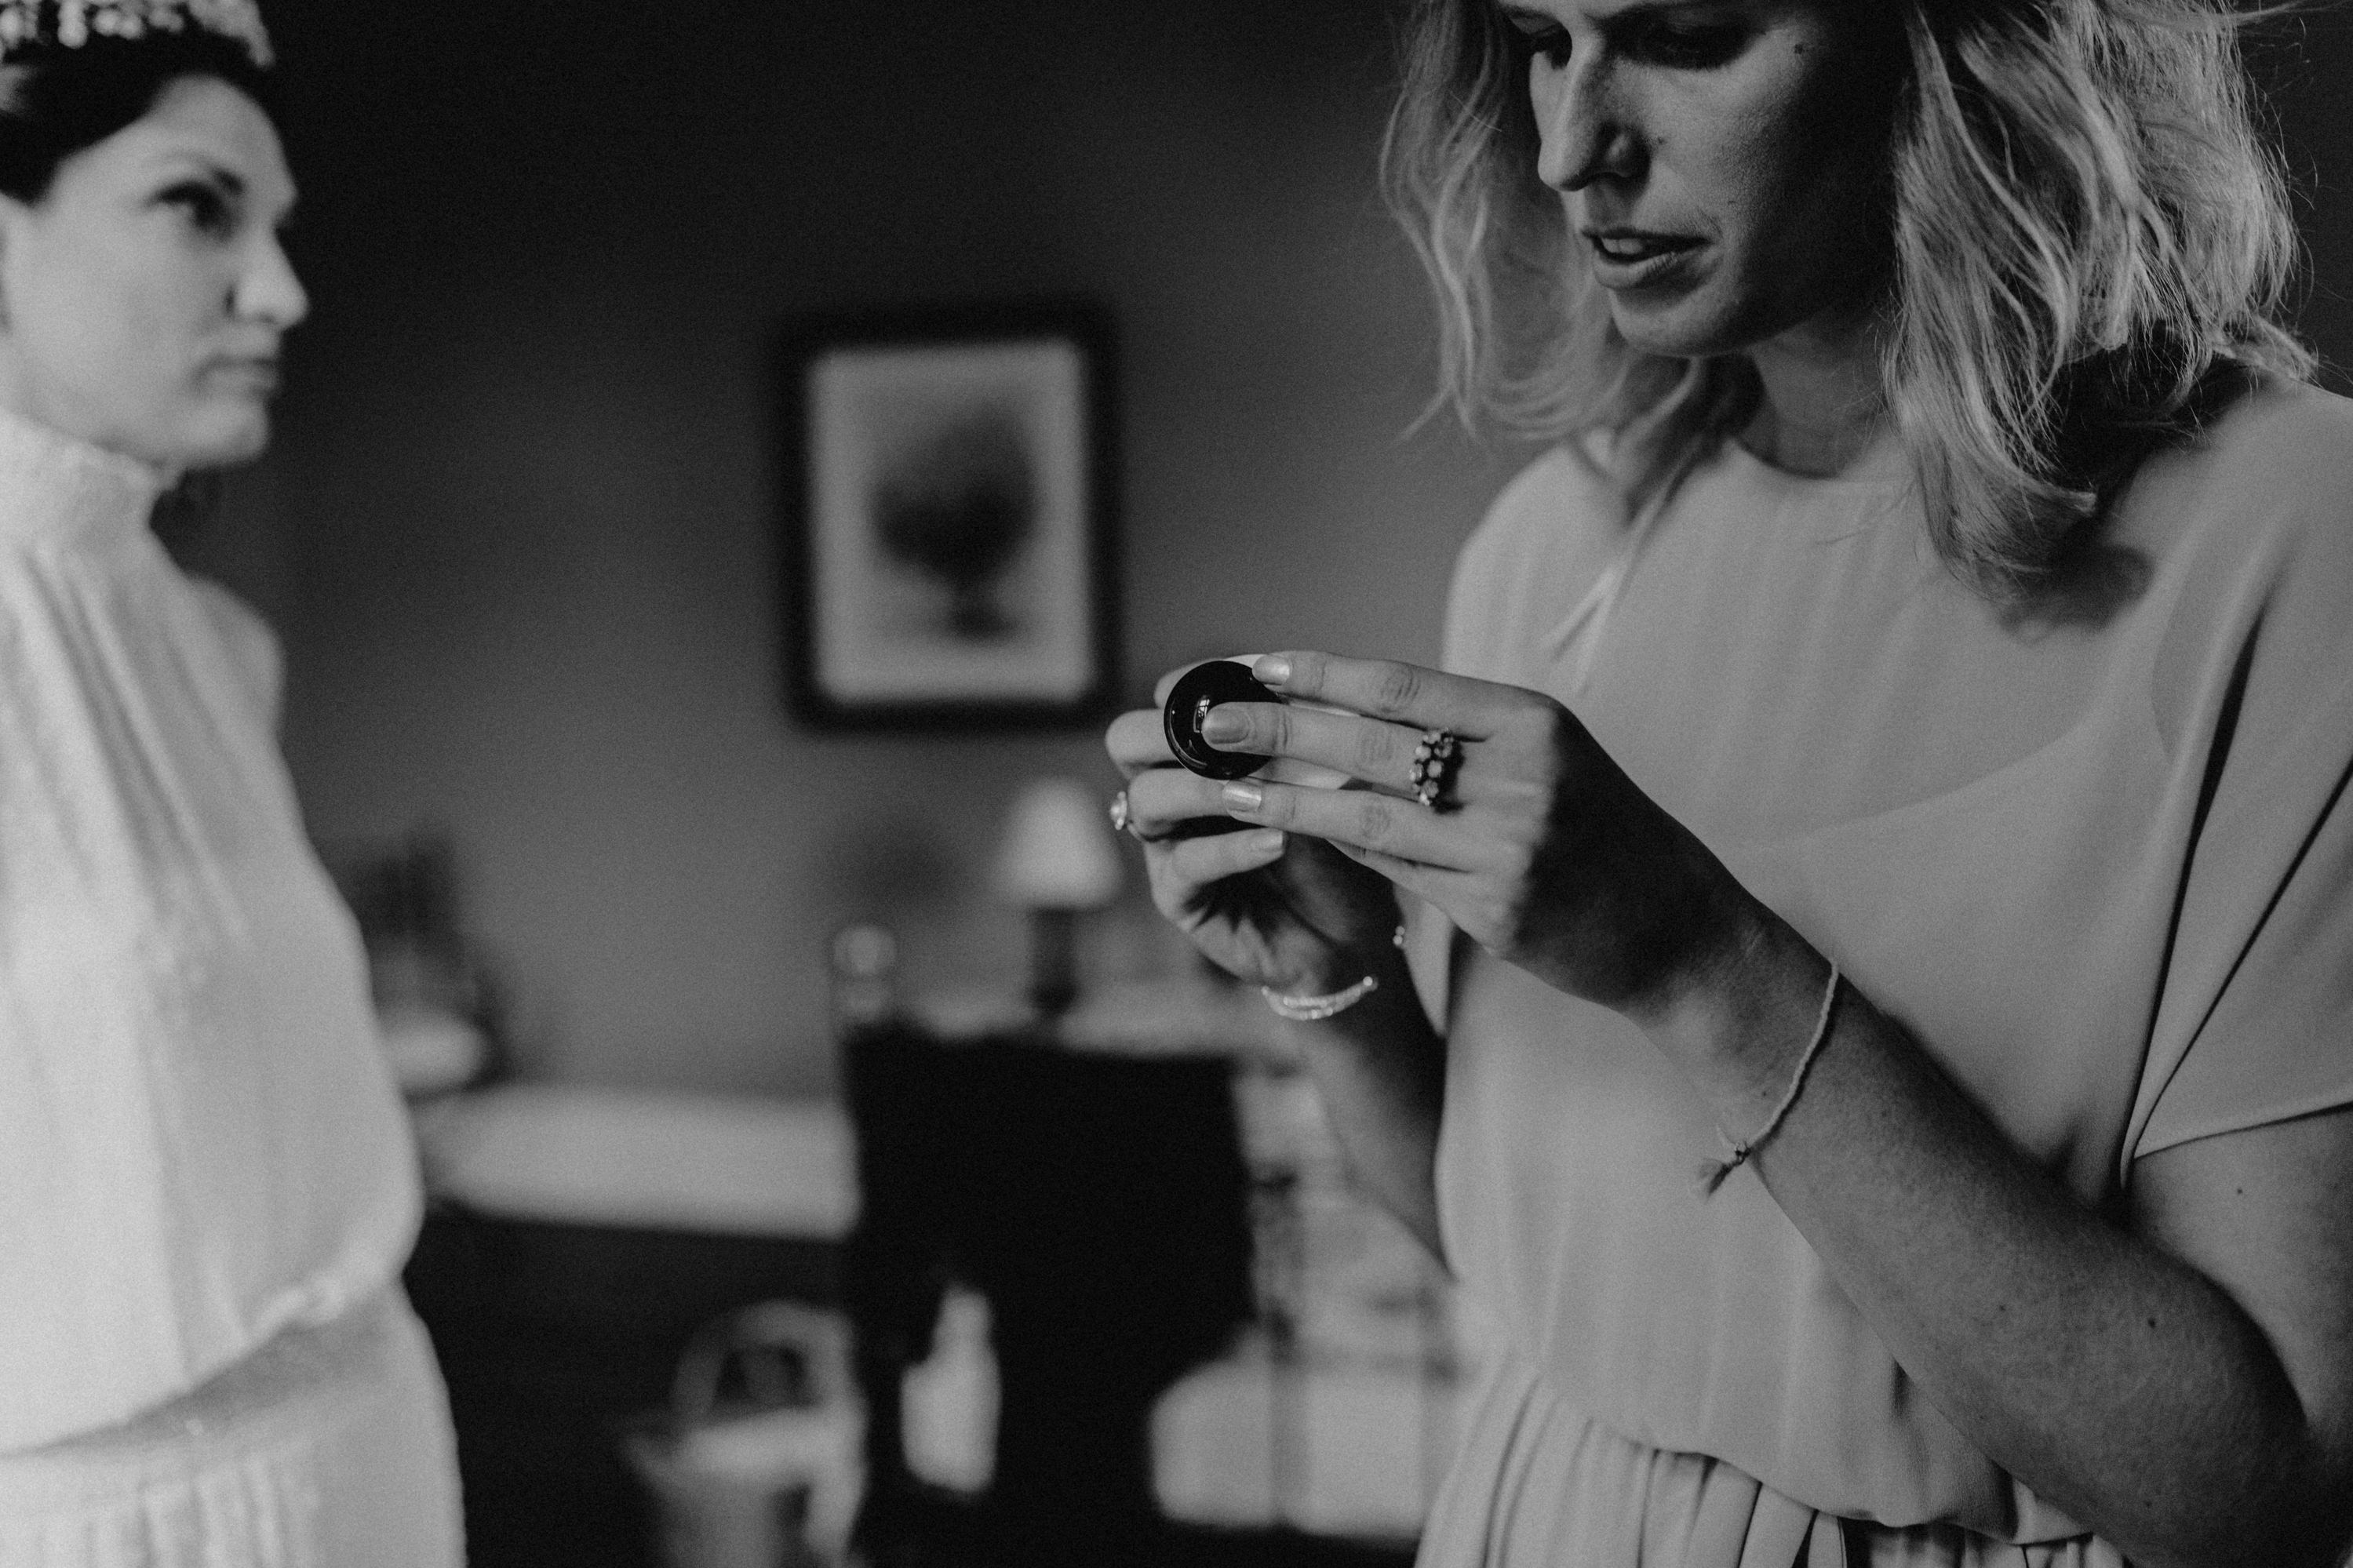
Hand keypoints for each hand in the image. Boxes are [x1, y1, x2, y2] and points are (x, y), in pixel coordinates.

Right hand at [1104, 663, 1400, 995]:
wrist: (1353, 934)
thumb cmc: (1340, 848)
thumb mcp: (1329, 783)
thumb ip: (1303, 739)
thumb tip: (1298, 685)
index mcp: (1200, 754)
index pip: (1166, 700)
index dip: (1193, 684)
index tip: (1240, 682)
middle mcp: (1173, 792)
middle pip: (1127, 740)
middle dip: (1166, 729)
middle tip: (1218, 732)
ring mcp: (1169, 845)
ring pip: (1147, 799)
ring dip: (1201, 789)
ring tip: (1253, 793)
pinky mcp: (1179, 898)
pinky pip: (1188, 864)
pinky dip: (1232, 849)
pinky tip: (1276, 842)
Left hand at [1204, 650, 1750, 1017]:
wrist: (1673, 925)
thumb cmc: (1599, 827)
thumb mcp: (1546, 756)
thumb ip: (1460, 730)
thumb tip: (1346, 706)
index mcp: (1532, 721)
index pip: (1402, 684)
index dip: (1318, 673)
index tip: (1251, 665)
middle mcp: (1521, 777)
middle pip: (1372, 742)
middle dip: (1279, 728)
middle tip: (1207, 721)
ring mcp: (1506, 847)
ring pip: (1367, 813)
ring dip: (1284, 799)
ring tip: (1221, 786)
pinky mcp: (1493, 910)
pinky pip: (1392, 871)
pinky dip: (1335, 848)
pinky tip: (1285, 834)